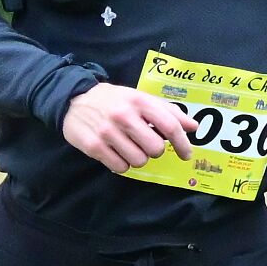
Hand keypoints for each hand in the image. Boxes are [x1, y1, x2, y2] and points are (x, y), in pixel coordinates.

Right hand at [61, 82, 193, 172]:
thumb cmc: (114, 100)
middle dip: (155, 150)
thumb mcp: (140, 98)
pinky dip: (122, 164)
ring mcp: (108, 132)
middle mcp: (124, 116)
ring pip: (139, 161)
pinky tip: (117, 152)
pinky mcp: (94, 146)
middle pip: (156, 148)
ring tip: (129, 146)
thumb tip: (193, 126)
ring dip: (138, 158)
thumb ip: (167, 111)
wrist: (73, 99)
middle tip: (146, 143)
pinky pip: (120, 167)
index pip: (169, 125)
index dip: (182, 143)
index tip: (187, 154)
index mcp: (139, 101)